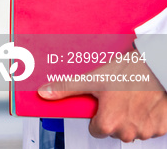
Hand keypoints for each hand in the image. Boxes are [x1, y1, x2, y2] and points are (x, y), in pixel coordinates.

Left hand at [37, 50, 166, 141]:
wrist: (159, 67)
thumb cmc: (128, 72)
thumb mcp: (93, 79)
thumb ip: (67, 89)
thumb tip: (45, 92)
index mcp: (108, 123)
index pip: (96, 130)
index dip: (97, 116)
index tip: (102, 104)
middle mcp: (128, 132)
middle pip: (114, 131)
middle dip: (114, 117)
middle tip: (118, 97)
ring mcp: (146, 131)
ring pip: (133, 130)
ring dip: (131, 118)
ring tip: (132, 97)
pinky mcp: (162, 128)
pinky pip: (150, 128)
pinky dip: (147, 118)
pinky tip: (145, 102)